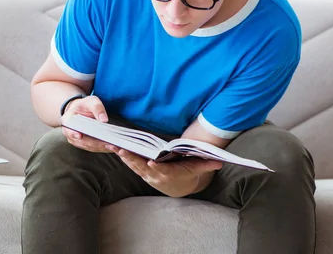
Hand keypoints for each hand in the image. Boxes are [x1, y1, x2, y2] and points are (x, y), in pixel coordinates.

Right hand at [61, 95, 110, 152]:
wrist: (81, 111)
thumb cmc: (84, 105)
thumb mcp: (90, 101)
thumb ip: (96, 107)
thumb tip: (104, 119)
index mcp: (67, 121)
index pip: (69, 129)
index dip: (73, 133)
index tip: (80, 135)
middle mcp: (70, 133)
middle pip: (82, 141)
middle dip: (95, 143)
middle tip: (107, 143)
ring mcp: (77, 140)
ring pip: (88, 146)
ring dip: (100, 147)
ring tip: (113, 146)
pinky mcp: (84, 144)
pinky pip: (93, 148)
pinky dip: (102, 148)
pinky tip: (111, 146)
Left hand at [107, 145, 222, 196]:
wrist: (178, 187)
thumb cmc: (188, 174)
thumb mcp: (198, 169)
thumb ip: (206, 164)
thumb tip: (220, 162)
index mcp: (169, 173)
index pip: (162, 170)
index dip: (155, 167)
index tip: (150, 162)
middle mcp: (155, 175)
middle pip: (142, 166)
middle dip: (131, 159)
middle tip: (121, 150)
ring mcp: (147, 174)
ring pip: (133, 165)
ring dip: (122, 156)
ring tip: (112, 146)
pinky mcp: (141, 171)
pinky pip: (130, 164)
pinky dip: (122, 156)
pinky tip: (114, 148)